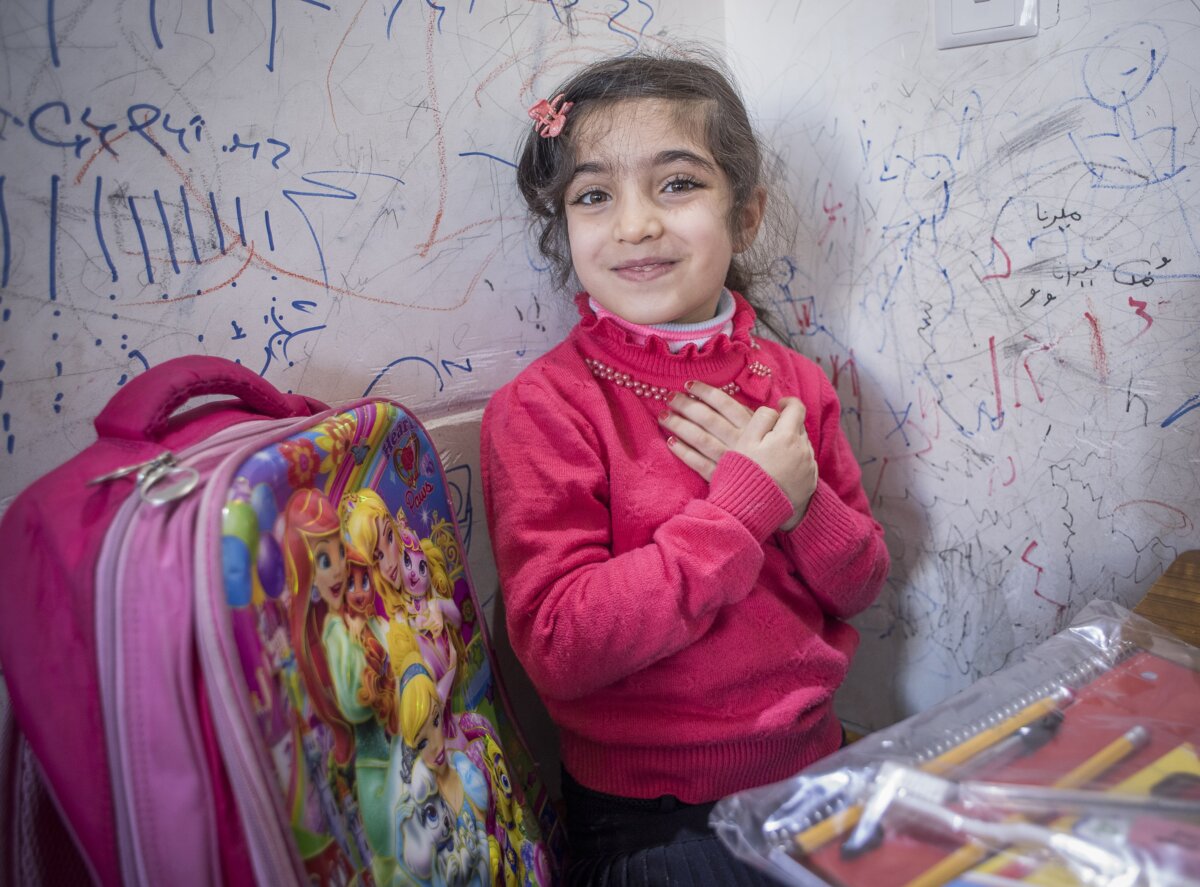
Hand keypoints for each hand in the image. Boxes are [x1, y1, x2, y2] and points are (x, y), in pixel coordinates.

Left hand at [659, 382, 816, 529]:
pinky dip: (684, 453)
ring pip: (700, 438)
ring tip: (664, 416)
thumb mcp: (792, 438)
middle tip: (669, 396)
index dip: (706, 392)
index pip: (726, 404)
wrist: (788, 500)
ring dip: (680, 425)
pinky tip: (671, 442)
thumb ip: (781, 420)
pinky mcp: (722, 478)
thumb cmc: (789, 466)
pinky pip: (699, 464)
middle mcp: (739, 441)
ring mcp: (729, 460)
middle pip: (708, 418)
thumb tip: (778, 402)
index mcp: (755, 428)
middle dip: (686, 405)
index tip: (689, 384)